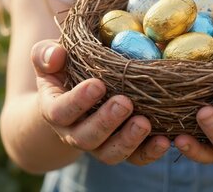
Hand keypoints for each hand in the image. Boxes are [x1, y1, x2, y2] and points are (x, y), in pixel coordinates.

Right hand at [31, 40, 170, 165]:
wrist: (71, 101)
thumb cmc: (62, 72)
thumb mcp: (49, 60)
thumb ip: (45, 54)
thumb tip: (56, 54)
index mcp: (54, 110)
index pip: (60, 111)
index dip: (78, 101)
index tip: (97, 84)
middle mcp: (74, 133)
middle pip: (87, 137)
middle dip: (107, 121)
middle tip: (125, 102)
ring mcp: (99, 144)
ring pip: (111, 153)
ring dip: (128, 140)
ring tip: (145, 123)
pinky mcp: (122, 149)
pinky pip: (135, 158)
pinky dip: (150, 152)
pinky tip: (166, 139)